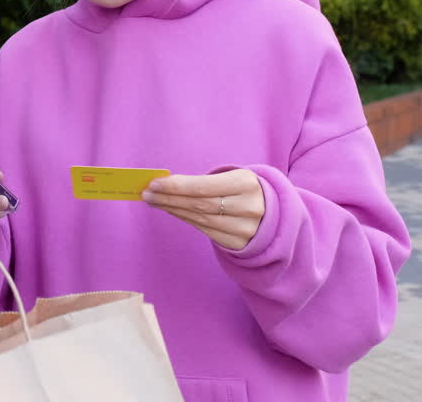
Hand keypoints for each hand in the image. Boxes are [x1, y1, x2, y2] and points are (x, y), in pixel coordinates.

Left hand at [142, 169, 265, 250]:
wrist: (274, 213)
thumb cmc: (244, 189)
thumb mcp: (233, 177)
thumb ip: (204, 181)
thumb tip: (166, 184)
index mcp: (247, 184)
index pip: (204, 187)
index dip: (177, 186)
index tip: (154, 184)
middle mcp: (248, 208)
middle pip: (199, 204)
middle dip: (169, 198)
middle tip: (147, 193)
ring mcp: (244, 229)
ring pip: (200, 219)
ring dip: (173, 209)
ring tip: (154, 201)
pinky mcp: (238, 243)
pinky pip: (204, 230)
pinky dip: (185, 219)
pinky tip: (171, 210)